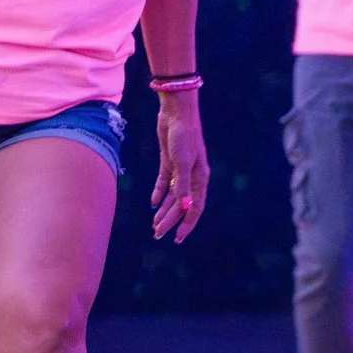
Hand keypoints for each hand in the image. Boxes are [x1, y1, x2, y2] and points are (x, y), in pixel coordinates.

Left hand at [151, 93, 208, 241]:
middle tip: (157, 234)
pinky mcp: (169, 161)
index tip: (177, 238)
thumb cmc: (184, 136)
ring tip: (154, 224)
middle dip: (170, 221)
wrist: (177, 113)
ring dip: (164, 210)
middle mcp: (192, 176)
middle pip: (181, 204)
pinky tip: (153, 203)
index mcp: (200, 178)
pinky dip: (159, 193)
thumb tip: (185, 208)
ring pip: (172, 196)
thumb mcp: (182, 162)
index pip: (195, 207)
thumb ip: (183, 185)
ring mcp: (180, 169)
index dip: (186, 224)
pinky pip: (164, 182)